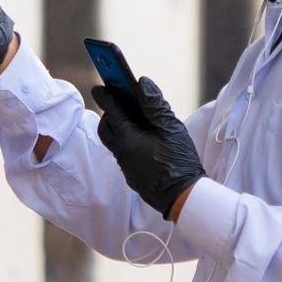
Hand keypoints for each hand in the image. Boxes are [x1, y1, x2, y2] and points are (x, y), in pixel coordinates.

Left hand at [91, 78, 205, 219]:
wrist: (183, 198)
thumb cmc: (179, 161)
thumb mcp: (171, 128)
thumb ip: (155, 105)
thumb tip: (142, 83)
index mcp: (128, 140)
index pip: (112, 112)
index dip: (105, 97)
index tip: (98, 86)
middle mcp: (121, 154)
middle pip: (106, 129)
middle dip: (108, 114)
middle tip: (117, 103)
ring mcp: (125, 167)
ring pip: (113, 143)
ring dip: (117, 129)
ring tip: (132, 120)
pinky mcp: (132, 176)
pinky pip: (122, 155)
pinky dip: (126, 143)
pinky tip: (142, 141)